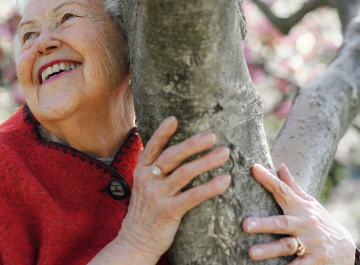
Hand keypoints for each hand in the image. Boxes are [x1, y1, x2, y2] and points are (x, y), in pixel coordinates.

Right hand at [116, 116, 230, 260]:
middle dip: (192, 144)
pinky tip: (224, 181)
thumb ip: (152, 167)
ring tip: (224, 153)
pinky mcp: (169, 211)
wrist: (136, 240)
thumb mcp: (143, 185)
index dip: (162, 133)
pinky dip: (209, 187)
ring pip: (184, 174)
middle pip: (171, 157)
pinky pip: (192, 196)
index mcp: (141, 170)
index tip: (174, 119)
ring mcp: (158, 195)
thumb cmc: (145, 210)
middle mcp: (148, 180)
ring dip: (206, 161)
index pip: (151, 147)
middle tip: (212, 136)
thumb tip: (163, 148)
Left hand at [243, 164, 355, 263]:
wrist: (347, 249)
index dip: (269, 179)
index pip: (283, 191)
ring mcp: (311, 243)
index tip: (254, 168)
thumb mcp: (309, 204)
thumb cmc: (320, 223)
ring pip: (287, 246)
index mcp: (301, 208)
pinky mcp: (316, 261)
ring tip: (251, 253)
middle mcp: (305, 224)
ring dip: (269, 250)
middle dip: (263, 224)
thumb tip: (280, 166)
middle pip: (282, 223)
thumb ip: (292, 187)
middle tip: (245, 224)